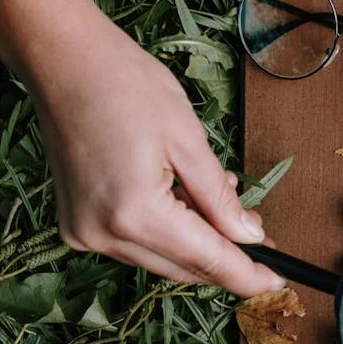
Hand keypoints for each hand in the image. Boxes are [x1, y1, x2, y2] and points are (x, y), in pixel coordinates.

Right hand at [0, 0, 284, 295]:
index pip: (206, 262)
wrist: (64, 61)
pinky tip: (183, 199)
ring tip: (223, 202)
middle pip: (182, 268)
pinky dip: (165, 231)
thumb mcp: (189, 140)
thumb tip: (248, 237)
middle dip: (225, 257)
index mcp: (136, 214)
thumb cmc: (126, 86)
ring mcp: (84, 233)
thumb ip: (220, 198)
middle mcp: (103, 235)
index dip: (246, 275)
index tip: (279, 282)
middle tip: (260, 231)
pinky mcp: (75, 224)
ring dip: (195, 241)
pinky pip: (134, 243)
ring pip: (159, 259)